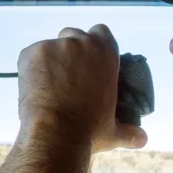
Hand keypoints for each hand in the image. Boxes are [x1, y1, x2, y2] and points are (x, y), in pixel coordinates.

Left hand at [16, 24, 146, 152]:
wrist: (54, 134)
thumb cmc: (89, 130)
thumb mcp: (113, 130)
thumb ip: (128, 132)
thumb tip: (142, 139)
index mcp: (105, 52)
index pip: (101, 32)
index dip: (94, 45)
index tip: (89, 61)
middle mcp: (80, 42)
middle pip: (73, 36)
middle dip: (71, 52)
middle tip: (67, 76)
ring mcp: (53, 46)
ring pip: (51, 47)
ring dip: (51, 61)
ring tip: (48, 86)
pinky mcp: (30, 53)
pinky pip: (31, 56)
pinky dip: (32, 68)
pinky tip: (34, 87)